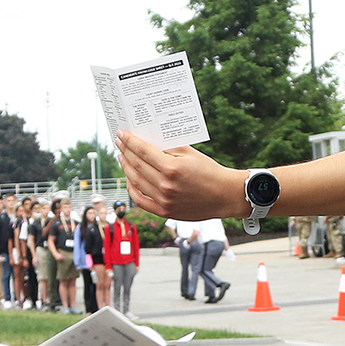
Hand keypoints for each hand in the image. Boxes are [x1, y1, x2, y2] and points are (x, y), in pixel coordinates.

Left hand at [117, 131, 242, 219]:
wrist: (224, 195)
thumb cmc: (210, 172)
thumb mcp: (190, 153)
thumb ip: (168, 147)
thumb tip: (148, 141)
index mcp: (172, 168)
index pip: (142, 151)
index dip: (129, 141)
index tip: (121, 134)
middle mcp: (165, 185)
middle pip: (136, 165)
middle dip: (125, 152)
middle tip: (119, 144)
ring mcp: (164, 200)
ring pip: (135, 182)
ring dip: (126, 168)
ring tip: (123, 159)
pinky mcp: (165, 211)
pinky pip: (141, 201)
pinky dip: (132, 189)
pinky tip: (130, 180)